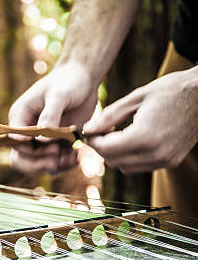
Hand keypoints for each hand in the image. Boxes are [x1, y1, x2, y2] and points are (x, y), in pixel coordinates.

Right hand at [9, 62, 97, 173]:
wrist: (84, 79)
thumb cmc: (69, 81)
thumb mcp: (59, 95)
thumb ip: (49, 116)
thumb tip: (40, 140)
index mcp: (20, 116)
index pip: (15, 143)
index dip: (30, 151)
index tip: (51, 147)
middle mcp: (25, 130)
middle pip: (21, 159)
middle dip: (39, 163)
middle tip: (58, 158)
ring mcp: (39, 139)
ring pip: (37, 165)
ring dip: (53, 166)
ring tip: (71, 158)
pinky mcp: (54, 144)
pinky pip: (53, 163)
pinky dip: (63, 165)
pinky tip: (75, 157)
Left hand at [83, 68, 197, 173]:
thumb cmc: (171, 91)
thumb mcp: (136, 97)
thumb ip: (110, 115)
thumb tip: (88, 129)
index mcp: (144, 136)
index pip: (106, 149)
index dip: (93, 141)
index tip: (89, 131)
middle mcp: (155, 153)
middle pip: (113, 162)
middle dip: (102, 149)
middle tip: (99, 133)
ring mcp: (164, 160)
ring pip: (126, 168)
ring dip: (116, 155)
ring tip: (116, 135)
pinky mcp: (171, 162)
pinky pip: (141, 167)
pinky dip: (131, 158)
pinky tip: (132, 140)